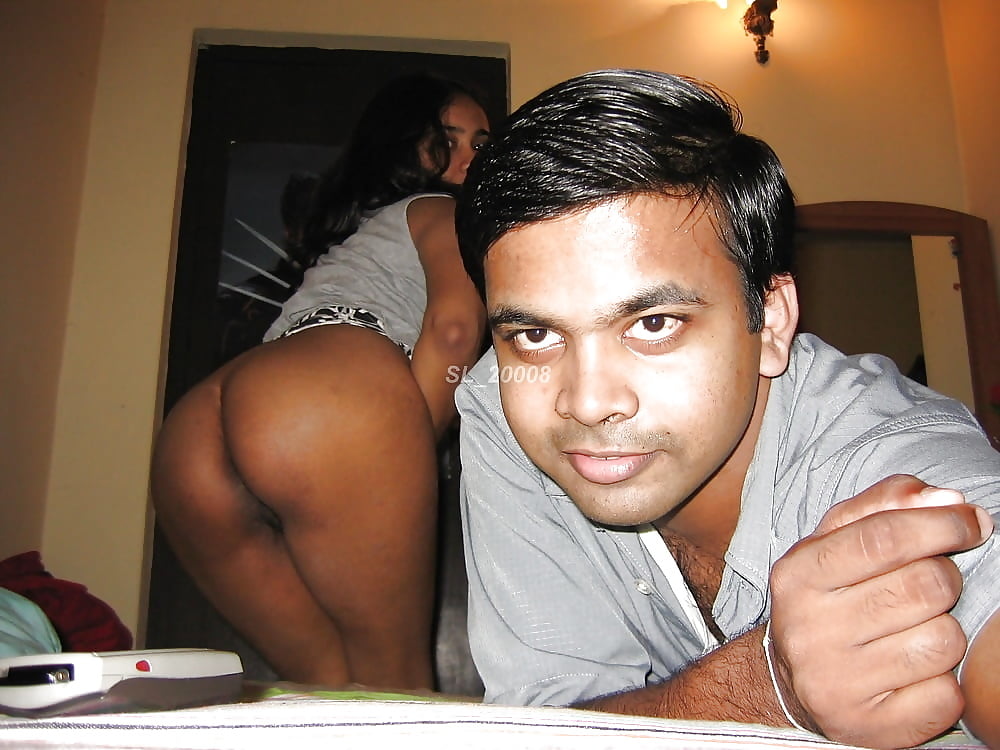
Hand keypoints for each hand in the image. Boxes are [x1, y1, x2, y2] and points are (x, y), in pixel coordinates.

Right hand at [767, 475, 993, 748]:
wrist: (791, 681)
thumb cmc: (827, 597)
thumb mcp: (836, 540)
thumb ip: (886, 506)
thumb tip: (951, 500)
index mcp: (798, 574)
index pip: (884, 537)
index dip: (942, 524)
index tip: (972, 522)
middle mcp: (809, 629)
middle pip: (924, 586)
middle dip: (947, 577)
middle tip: (933, 582)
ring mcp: (835, 682)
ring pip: (942, 641)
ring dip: (946, 630)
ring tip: (915, 629)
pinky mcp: (867, 727)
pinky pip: (946, 695)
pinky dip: (944, 682)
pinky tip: (914, 672)